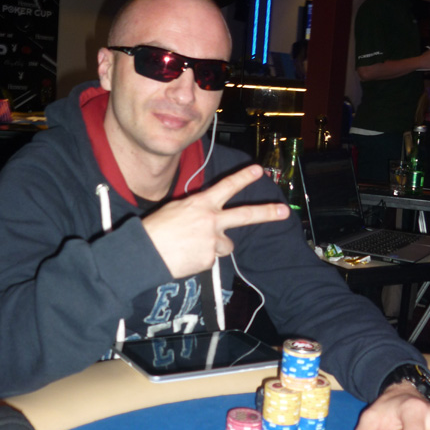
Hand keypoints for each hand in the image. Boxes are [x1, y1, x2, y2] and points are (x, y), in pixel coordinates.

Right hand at [142, 164, 289, 278]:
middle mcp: (211, 220)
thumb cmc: (156, 230)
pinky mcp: (209, 259)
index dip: (243, 177)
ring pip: (226, 245)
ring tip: (193, 248)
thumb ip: (197, 213)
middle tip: (284, 212)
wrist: (145, 252)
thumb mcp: (176, 211)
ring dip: (216, 247)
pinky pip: (211, 259)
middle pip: (245, 215)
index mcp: (201, 204)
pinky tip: (185, 257)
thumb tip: (209, 222)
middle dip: (267, 213)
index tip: (258, 170)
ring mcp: (212, 240)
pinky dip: (200, 259)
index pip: (227, 186)